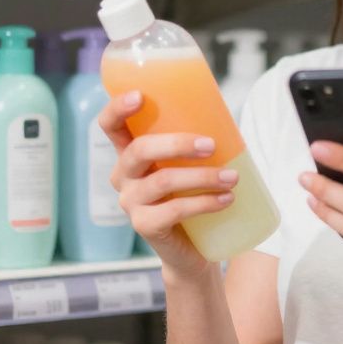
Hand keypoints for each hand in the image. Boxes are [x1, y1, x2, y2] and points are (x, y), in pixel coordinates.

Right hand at [99, 90, 238, 279]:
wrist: (192, 248)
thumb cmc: (192, 194)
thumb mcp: (189, 164)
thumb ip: (195, 143)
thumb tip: (228, 119)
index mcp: (130, 153)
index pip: (111, 126)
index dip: (118, 108)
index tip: (140, 95)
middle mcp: (123, 176)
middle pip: (139, 150)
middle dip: (177, 143)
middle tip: (212, 145)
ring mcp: (130, 202)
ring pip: (162, 181)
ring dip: (202, 176)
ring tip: (232, 178)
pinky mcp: (144, 226)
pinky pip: (174, 210)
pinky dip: (204, 202)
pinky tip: (226, 199)